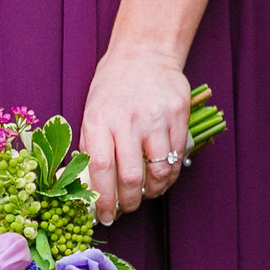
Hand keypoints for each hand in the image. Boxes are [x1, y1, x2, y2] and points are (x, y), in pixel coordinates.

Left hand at [79, 42, 191, 224]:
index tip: (104, 215)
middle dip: (129, 202)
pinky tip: (162, 177)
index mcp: (99, 121)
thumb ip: (92, 148)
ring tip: (146, 194)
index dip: (103, 199)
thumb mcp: (91, 114)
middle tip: (126, 210)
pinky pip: (177, 156)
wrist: (144, 54)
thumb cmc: (112, 89)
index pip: (101, 169)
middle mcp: (128, 120)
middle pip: (131, 176)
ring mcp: (156, 118)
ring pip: (159, 170)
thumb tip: (90, 188)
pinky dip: (170, 174)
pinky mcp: (179, 115)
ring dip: (153, 191)